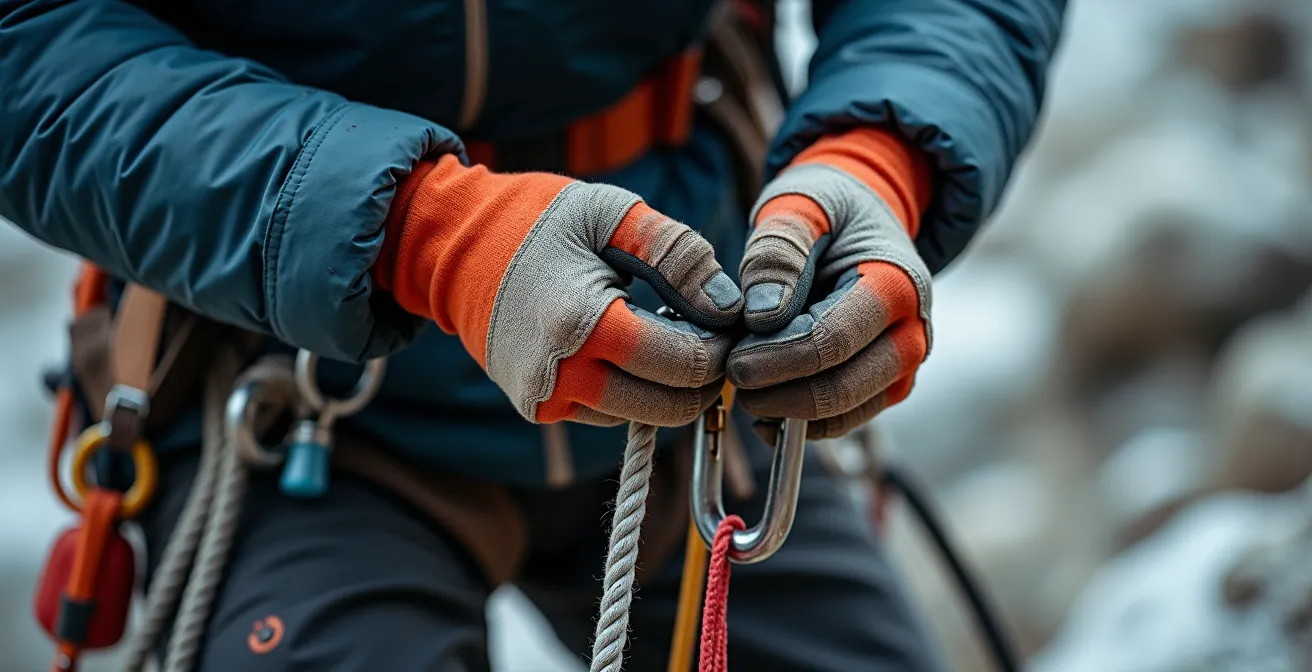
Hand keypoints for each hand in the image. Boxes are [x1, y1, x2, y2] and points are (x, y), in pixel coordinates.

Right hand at [374, 155, 742, 425]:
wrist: (454, 247)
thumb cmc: (539, 220)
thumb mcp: (614, 214)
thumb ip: (679, 256)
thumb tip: (731, 306)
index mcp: (585, 323)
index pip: (683, 364)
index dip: (719, 345)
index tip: (725, 318)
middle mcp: (563, 376)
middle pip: (669, 408)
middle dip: (703, 377)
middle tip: (708, 334)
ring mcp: (546, 399)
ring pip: (641, 415)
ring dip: (667, 385)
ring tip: (659, 329)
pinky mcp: (537, 409)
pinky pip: (608, 411)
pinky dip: (631, 387)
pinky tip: (623, 343)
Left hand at [727, 129, 932, 438]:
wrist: (864, 215)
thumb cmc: (829, 208)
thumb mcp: (799, 205)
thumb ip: (778, 250)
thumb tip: (763, 314)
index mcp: (896, 284)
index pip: (832, 341)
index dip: (777, 359)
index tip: (731, 361)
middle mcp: (913, 332)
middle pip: (842, 388)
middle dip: (778, 392)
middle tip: (730, 377)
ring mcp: (903, 365)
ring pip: (844, 413)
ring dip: (787, 411)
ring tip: (742, 389)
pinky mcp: (885, 385)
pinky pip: (845, 421)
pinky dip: (801, 425)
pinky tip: (762, 411)